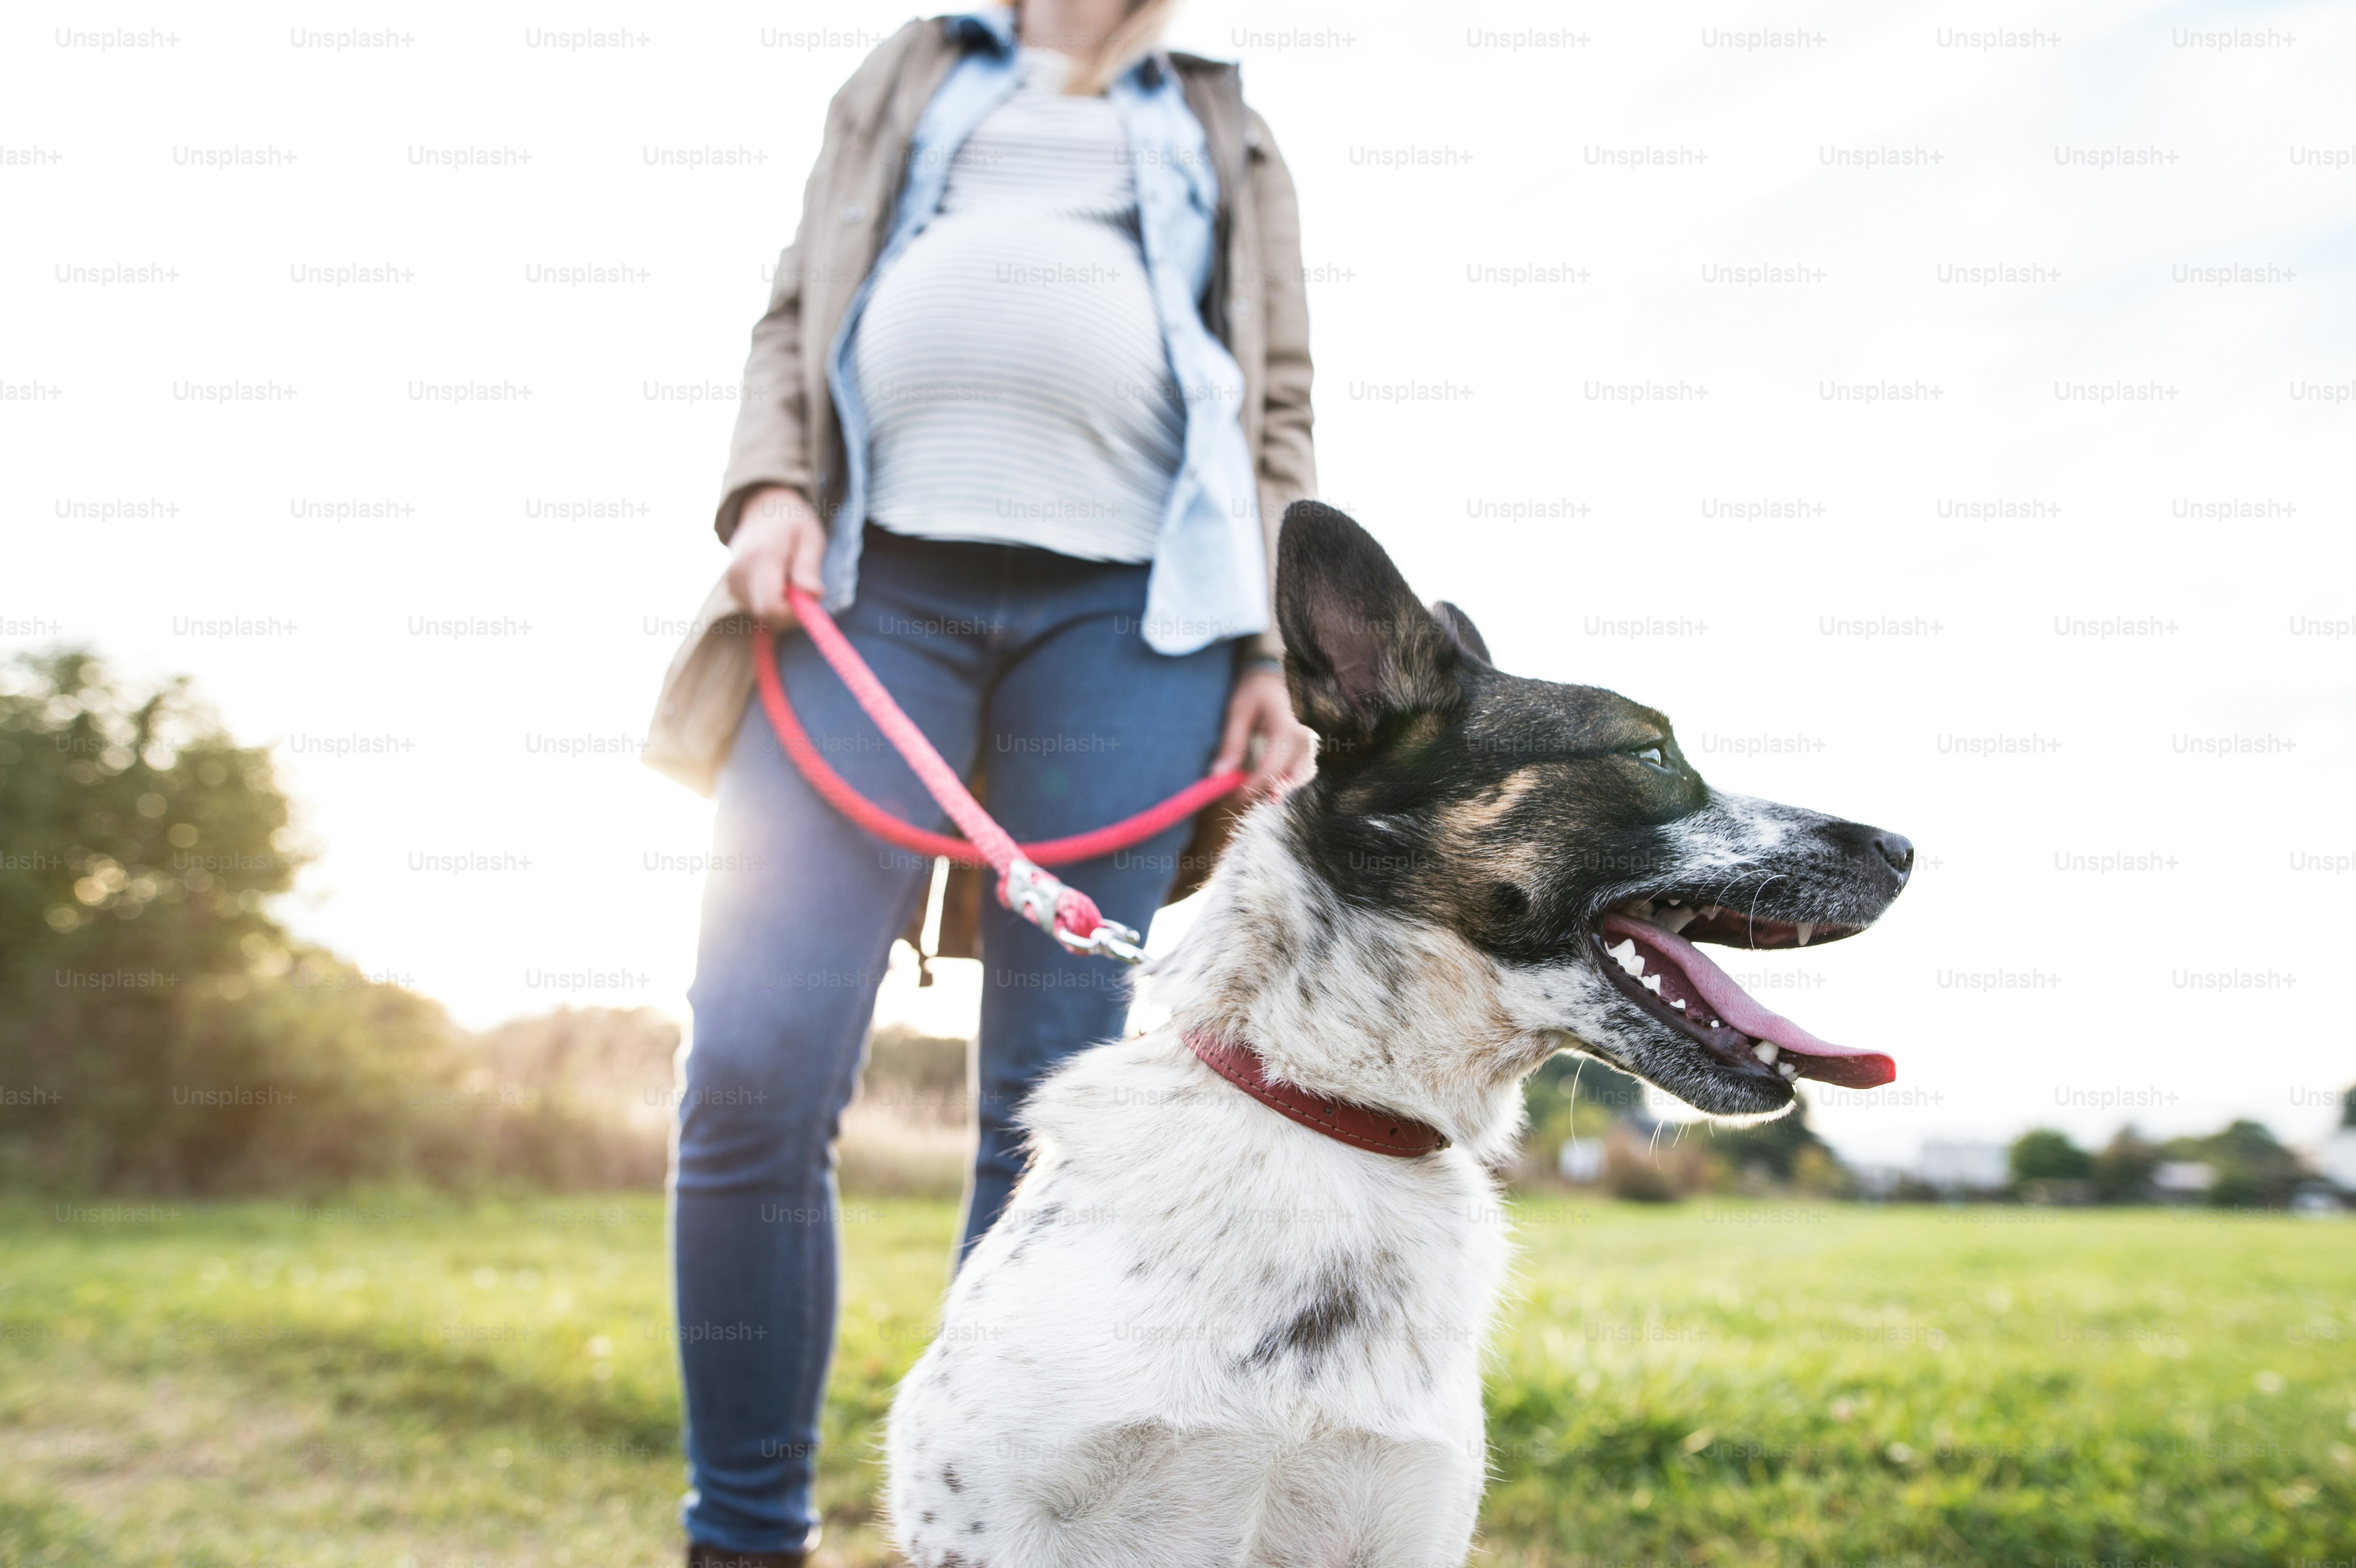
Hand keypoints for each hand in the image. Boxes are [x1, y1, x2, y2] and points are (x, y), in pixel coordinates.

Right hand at [725, 485, 826, 625]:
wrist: (762, 507)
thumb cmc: (792, 522)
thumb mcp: (810, 538)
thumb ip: (809, 568)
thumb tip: (813, 596)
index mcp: (761, 557)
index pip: (771, 606)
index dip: (793, 613)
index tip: (809, 599)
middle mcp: (739, 571)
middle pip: (766, 614)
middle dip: (790, 611)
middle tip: (803, 588)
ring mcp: (731, 579)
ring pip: (761, 613)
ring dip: (781, 605)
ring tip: (789, 577)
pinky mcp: (731, 585)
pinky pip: (755, 607)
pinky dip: (770, 601)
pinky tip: (776, 580)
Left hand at [1212, 666, 1314, 796]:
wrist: (1269, 679)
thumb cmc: (1252, 692)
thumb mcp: (1237, 713)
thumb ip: (1230, 744)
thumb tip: (1218, 775)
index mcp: (1284, 726)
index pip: (1271, 765)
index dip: (1252, 785)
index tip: (1232, 796)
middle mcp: (1301, 737)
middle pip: (1296, 774)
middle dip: (1272, 791)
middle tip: (1245, 800)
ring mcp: (1306, 743)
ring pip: (1304, 775)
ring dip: (1284, 789)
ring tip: (1261, 798)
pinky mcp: (1304, 748)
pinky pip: (1303, 771)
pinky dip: (1289, 783)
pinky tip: (1271, 789)